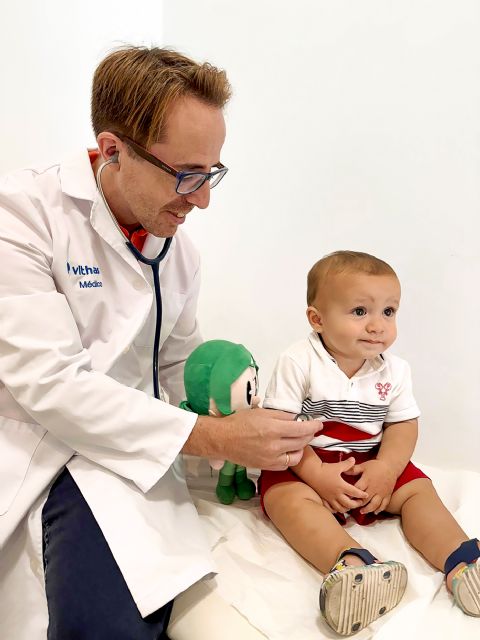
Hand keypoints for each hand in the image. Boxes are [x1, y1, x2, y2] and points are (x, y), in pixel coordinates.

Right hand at [189, 408, 318, 470]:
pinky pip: (286, 464)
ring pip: (296, 456)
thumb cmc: (239, 422)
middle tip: (310, 430)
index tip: (319, 424)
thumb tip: (296, 419)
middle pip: (301, 442)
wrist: (222, 439)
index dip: (313, 426)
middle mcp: (274, 445)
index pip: (301, 429)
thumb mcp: (261, 412)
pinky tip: (289, 451)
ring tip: (299, 441)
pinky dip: (291, 458)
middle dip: (309, 435)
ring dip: (301, 448)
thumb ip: (281, 416)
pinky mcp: (266, 467)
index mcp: (273, 429)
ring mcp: (270, 458)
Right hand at [310, 458, 367, 512]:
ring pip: (341, 508)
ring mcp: (330, 498)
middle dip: (356, 504)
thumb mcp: (337, 466)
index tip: (366, 495)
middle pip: (349, 504)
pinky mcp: (325, 499)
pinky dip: (336, 510)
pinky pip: (331, 509)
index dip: (362, 494)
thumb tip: (354, 459)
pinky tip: (338, 508)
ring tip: (350, 506)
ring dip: (347, 508)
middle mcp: (337, 494)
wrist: (312, 473)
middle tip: (360, 502)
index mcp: (341, 486)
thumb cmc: (325, 469)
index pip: (355, 492)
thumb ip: (347, 464)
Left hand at [345, 459, 396, 513]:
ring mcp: (382, 492)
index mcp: (367, 480)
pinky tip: (375, 512)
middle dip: (358, 504)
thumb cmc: (375, 466)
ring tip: (362, 511)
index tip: (346, 497)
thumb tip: (342, 471)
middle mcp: (374, 488)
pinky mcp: (387, 495)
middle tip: (352, 507)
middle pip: (365, 499)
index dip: (351, 494)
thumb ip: (353, 470)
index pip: (358, 489)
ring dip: (368, 509)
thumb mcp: (363, 466)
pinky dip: (379, 509)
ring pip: (374, 504)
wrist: (390, 466)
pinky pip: (384, 504)